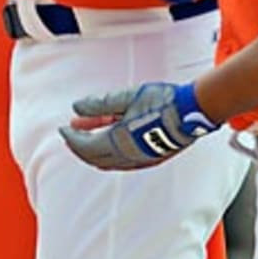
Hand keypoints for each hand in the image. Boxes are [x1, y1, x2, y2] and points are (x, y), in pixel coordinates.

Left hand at [58, 82, 217, 170]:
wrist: (194, 111)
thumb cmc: (163, 101)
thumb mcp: (127, 97)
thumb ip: (99, 104)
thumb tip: (76, 107)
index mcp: (118, 142)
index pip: (85, 146)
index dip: (71, 138)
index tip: (63, 128)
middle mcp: (127, 156)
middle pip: (94, 157)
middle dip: (79, 146)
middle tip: (71, 134)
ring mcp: (140, 160)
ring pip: (108, 161)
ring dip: (94, 149)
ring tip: (88, 131)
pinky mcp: (150, 159)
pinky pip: (122, 161)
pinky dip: (109, 152)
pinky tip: (111, 138)